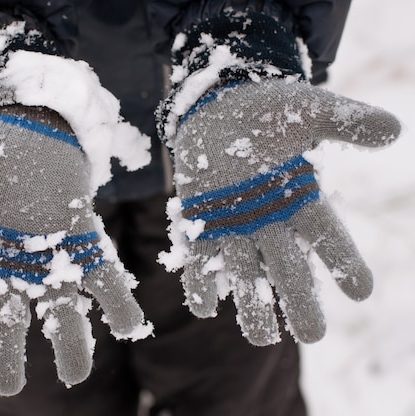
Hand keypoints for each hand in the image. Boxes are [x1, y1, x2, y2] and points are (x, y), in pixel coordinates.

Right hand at [0, 106, 150, 394]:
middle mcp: (15, 263)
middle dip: (9, 352)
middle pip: (10, 317)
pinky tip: (130, 326)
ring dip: (70, 341)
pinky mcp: (85, 237)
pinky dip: (117, 300)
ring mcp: (52, 254)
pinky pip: (103, 275)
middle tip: (10, 387)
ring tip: (76, 376)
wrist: (30, 127)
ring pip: (60, 307)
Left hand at [161, 79, 400, 344]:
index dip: (344, 261)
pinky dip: (200, 284)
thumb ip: (346, 120)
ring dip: (252, 305)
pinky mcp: (200, 225)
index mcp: (301, 197)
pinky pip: (200, 261)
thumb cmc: (267, 109)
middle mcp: (270, 220)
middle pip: (289, 267)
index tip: (361, 291)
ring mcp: (234, 226)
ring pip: (246, 274)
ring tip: (262, 338)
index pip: (328, 235)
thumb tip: (394, 130)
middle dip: (300, 300)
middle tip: (312, 335)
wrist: (219, 109)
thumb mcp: (308, 108)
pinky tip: (204, 306)